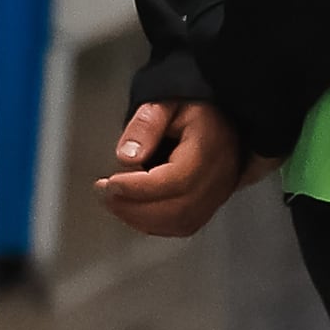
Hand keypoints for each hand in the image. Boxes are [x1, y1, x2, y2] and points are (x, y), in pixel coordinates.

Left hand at [93, 98, 257, 238]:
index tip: (109, 182)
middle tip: (105, 194)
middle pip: (177, 209)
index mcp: (208, 149)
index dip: (138, 187)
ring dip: (142, 219)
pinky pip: (184, 226)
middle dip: (133, 207)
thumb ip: (146, 125)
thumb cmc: (196, 110)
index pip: (175, 180)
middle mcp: (218, 177)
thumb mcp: (167, 104)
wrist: (224, 118)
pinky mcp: (211, 204)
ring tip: (116, 203)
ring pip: (180, 223)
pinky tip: (136, 212)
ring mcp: (217, 194)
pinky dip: (156, 225)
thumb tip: (128, 156)